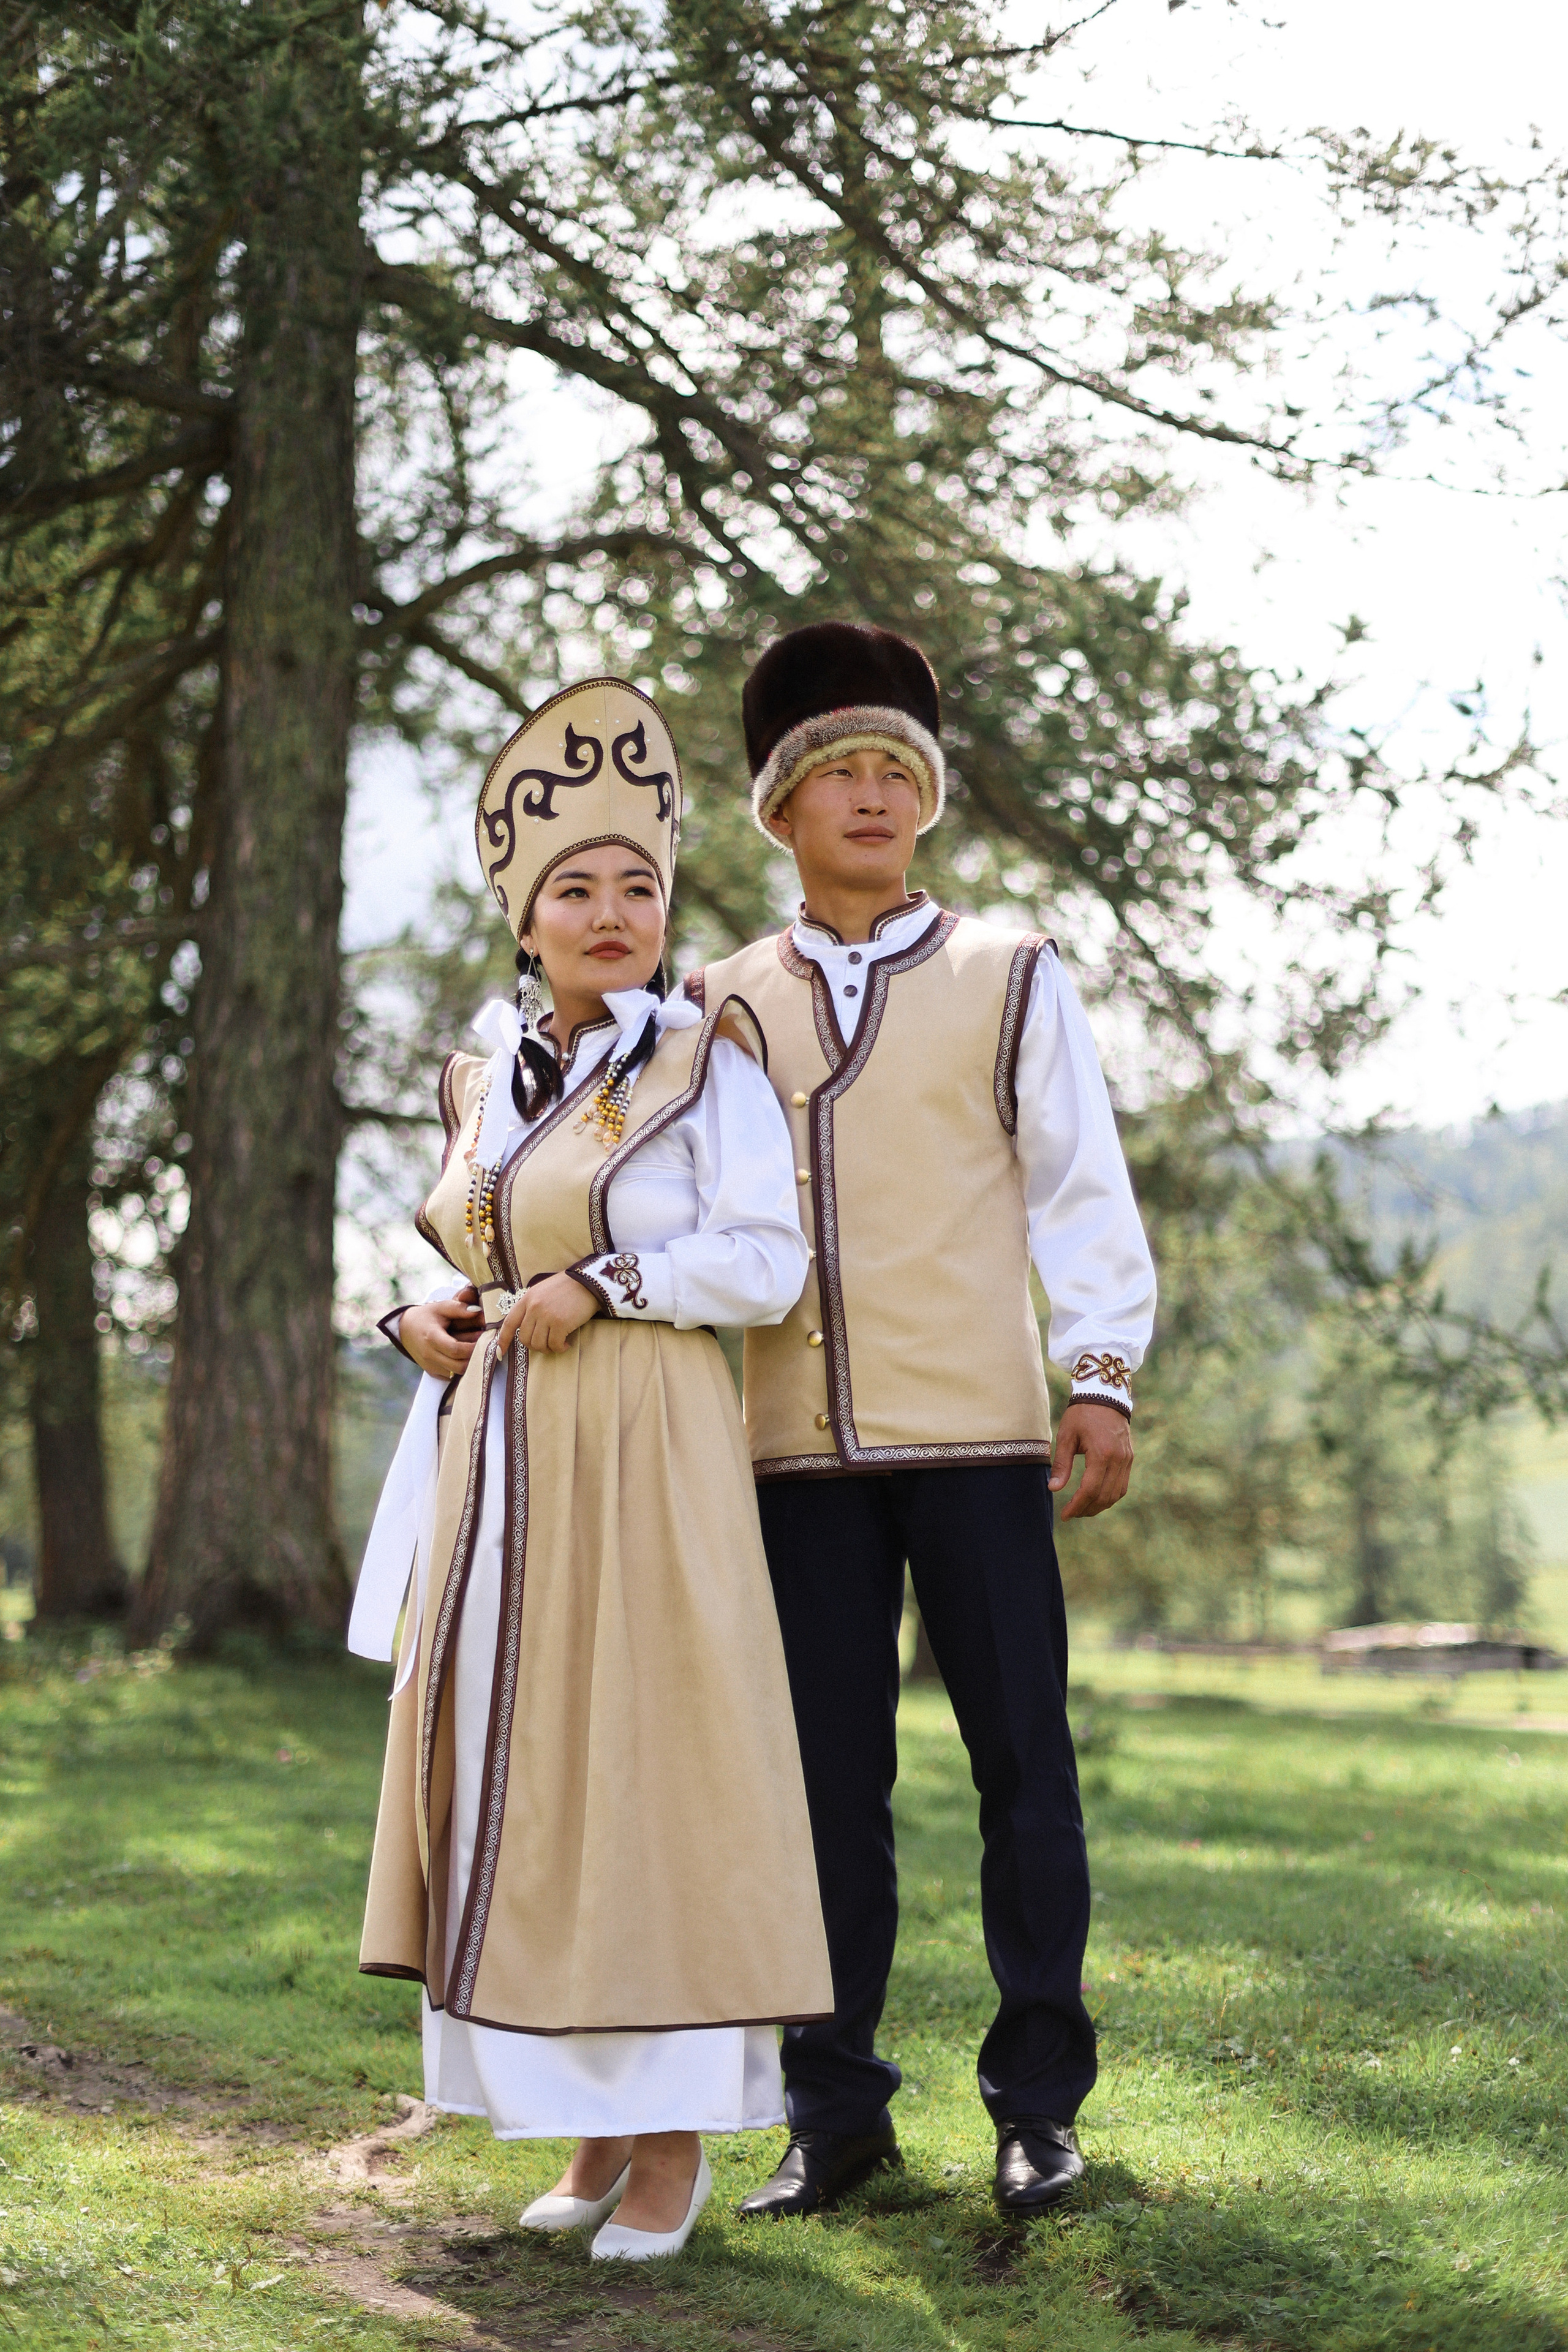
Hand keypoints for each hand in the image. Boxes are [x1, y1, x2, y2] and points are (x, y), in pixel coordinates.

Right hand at [399, 1288, 481, 1378]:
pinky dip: (460, 1369)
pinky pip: (451, 1376)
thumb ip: (459, 1308)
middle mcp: (429, 1355)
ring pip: (456, 1373)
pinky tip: (466, 1357)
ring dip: (469, 1364)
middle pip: (458, 1365)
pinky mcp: (432, 1372)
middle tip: (485, 1346)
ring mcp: (430, 1366)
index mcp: (432, 1337)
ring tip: (477, 1351)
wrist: (406, 1329)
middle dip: (474, 1357)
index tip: (485, 1340)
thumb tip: (478, 1311)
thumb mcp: (441, 1307)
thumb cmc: (427, 1316)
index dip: (472, 1348)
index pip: (456, 1350)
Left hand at [497, 1271, 600, 1355]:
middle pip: (524, 1338)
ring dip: (548, 1348)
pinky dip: (560, 1348)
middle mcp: (533, 1307)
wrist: (588, 1282)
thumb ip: (531, 1307)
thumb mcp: (542, 1292)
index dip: (502, 1340)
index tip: (499, 1352)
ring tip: (557, 1343)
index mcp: (527, 1299)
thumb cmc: (566, 1288)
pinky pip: (555, 1345)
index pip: (509, 1323)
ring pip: (538, 1344)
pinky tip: (566, 1344)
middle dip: (534, 1345)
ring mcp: (546, 1315)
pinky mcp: (560, 1323)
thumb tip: (526, 1328)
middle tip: (546, 1344)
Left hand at [1050, 1400, 1133, 1520]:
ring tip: (1082, 1508)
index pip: (1089, 1490)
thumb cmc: (1081, 1414)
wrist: (1105, 1394)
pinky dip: (1110, 1496)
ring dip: (1099, 1506)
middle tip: (1071, 1513)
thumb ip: (1062, 1464)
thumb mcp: (1066, 1436)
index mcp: (1101, 1454)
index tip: (1065, 1515)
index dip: (1076, 1506)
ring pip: (1116, 1494)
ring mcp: (1126, 1459)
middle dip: (1086, 1509)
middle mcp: (1118, 1460)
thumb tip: (1053, 1489)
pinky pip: (1122, 1485)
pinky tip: (1096, 1497)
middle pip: (1104, 1496)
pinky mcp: (1129, 1458)